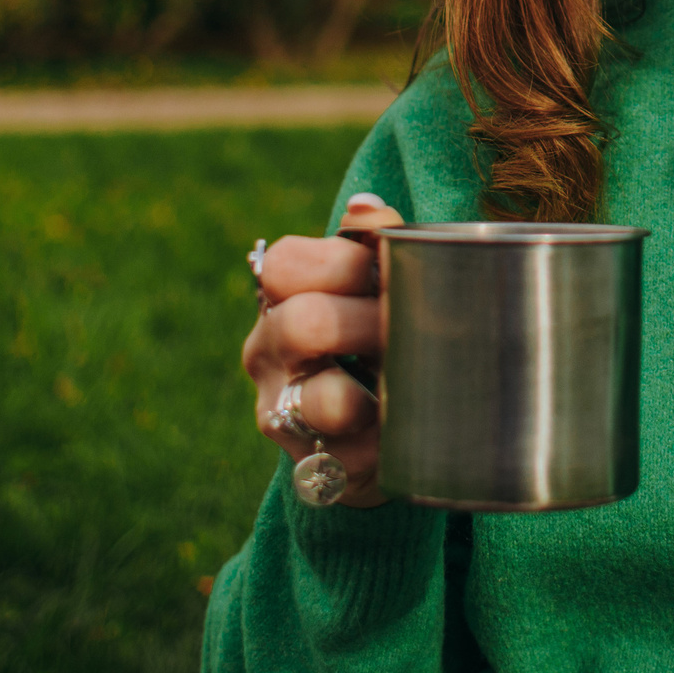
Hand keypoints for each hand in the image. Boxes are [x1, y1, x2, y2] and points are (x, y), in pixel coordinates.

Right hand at [240, 194, 405, 507]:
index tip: (385, 275)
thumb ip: (376, 241)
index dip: (345, 263)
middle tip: (405, 330)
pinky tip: (405, 428)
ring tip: (407, 381)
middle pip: (302, 324)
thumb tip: (365, 206)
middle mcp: (266, 352)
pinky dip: (389, 442)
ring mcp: (281, 411)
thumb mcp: (379, 284)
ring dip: (378, 388)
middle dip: (367, 324)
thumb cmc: (381, 334)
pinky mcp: (314, 466)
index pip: (285, 264)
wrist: (386, 423)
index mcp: (279, 298)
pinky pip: (353, 455)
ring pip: (323, 400)